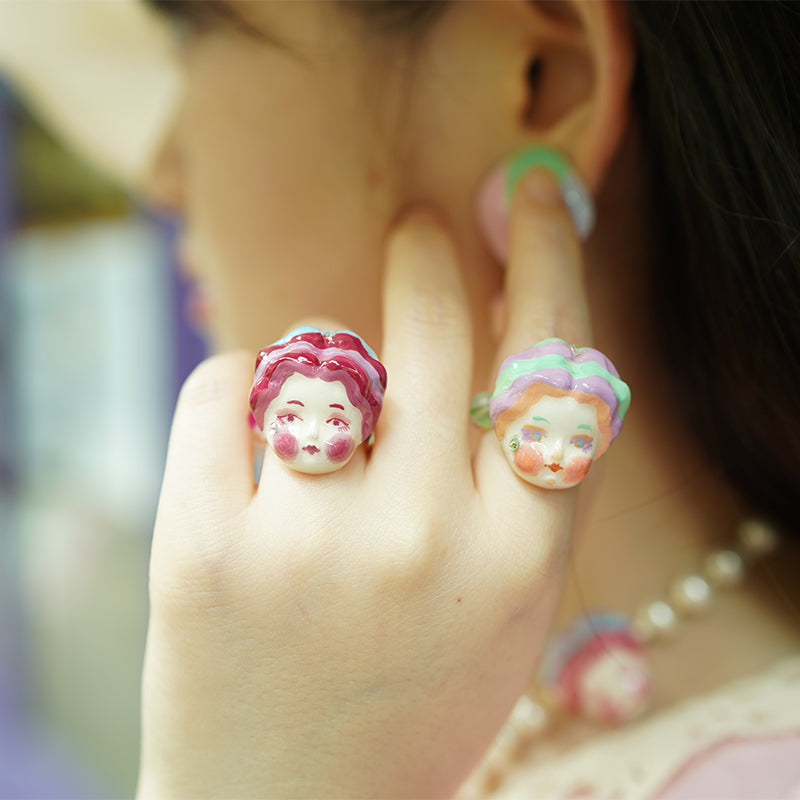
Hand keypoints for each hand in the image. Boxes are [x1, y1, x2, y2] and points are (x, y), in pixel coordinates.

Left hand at [138, 171, 590, 799]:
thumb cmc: (409, 693)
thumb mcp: (502, 598)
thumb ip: (515, 470)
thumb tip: (498, 315)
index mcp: (520, 557)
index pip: (553, 366)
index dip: (547, 261)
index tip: (528, 193)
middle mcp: (426, 541)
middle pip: (431, 326)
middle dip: (428, 257)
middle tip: (421, 229)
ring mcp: (310, 546)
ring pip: (316, 350)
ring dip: (320, 361)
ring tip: (319, 420)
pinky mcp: (205, 550)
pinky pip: (220, 386)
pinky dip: (232, 391)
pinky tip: (245, 448)